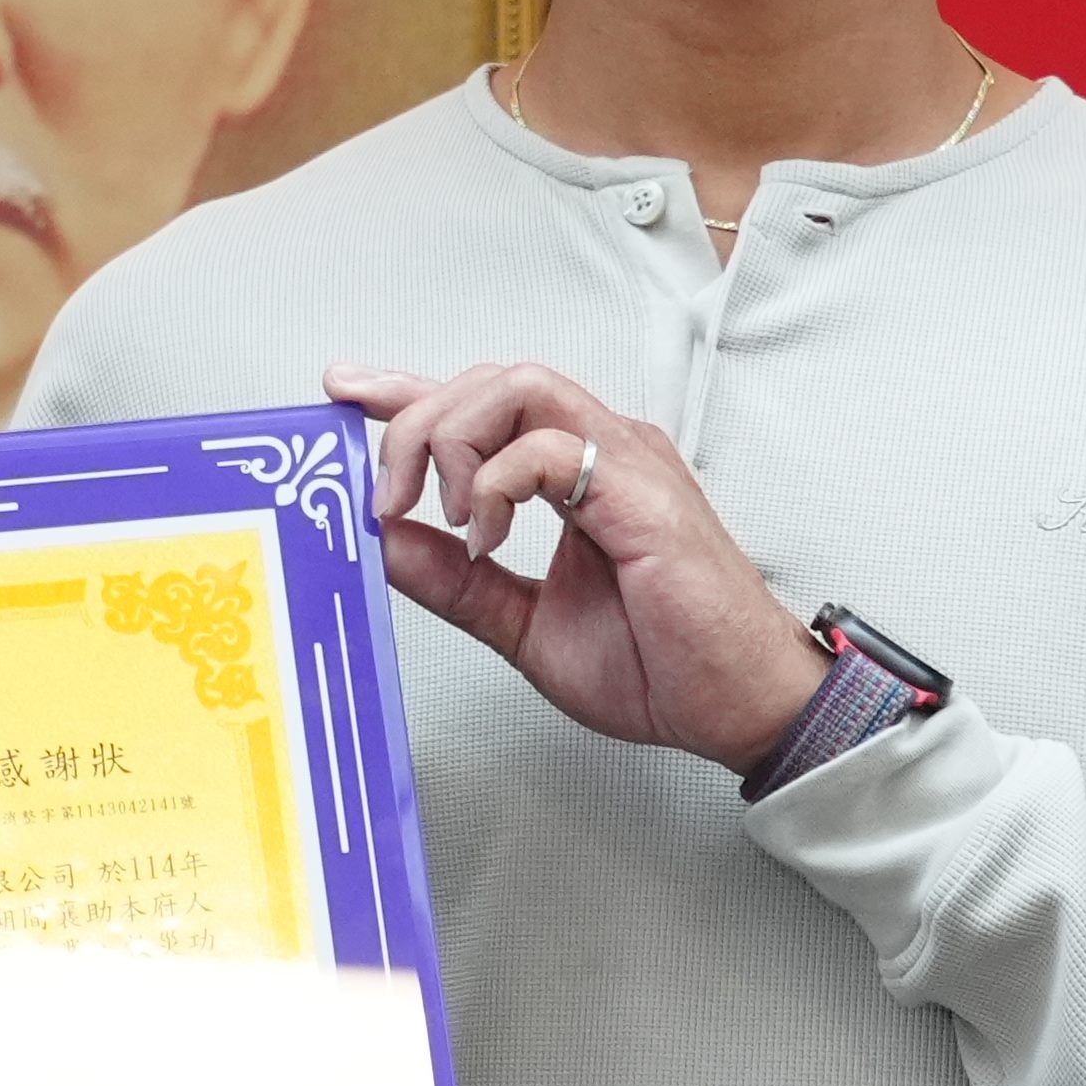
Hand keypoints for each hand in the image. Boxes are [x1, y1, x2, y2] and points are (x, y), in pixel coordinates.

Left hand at [326, 359, 822, 774]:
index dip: (408, 390)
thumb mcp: (524, 625)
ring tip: (443, 513)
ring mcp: (625, 462)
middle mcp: (602, 451)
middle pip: (489, 378)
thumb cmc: (664, 666)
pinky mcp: (641, 490)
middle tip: (386, 497)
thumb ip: (455, 582)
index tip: (345, 391)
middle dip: (415, 423)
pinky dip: (494, 481)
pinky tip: (485, 535)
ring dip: (453, 439)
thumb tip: (388, 543)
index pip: (483, 404)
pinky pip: (547, 443)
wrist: (739, 708)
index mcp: (576, 475)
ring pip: (517, 384)